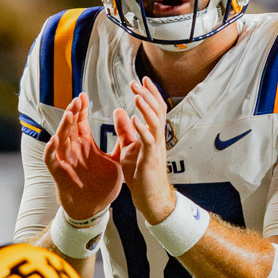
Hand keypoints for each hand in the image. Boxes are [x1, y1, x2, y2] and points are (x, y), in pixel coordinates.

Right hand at [43, 93, 124, 220]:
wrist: (95, 209)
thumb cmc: (103, 187)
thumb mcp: (116, 162)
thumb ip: (121, 144)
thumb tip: (129, 128)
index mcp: (86, 146)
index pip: (81, 123)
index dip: (81, 110)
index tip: (83, 96)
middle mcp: (74, 150)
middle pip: (70, 127)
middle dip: (73, 113)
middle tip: (77, 99)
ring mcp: (66, 161)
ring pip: (60, 139)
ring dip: (63, 126)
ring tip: (68, 114)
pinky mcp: (59, 173)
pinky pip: (51, 160)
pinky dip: (51, 150)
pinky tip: (55, 140)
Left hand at [114, 77, 174, 223]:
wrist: (149, 197)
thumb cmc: (140, 174)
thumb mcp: (129, 147)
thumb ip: (125, 130)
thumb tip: (120, 110)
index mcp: (152, 135)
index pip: (154, 109)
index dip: (150, 94)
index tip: (141, 80)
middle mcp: (157, 138)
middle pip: (157, 111)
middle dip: (148, 95)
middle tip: (136, 82)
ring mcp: (155, 148)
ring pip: (155, 122)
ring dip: (146, 108)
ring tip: (137, 95)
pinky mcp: (150, 159)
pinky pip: (149, 141)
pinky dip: (142, 129)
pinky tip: (134, 119)